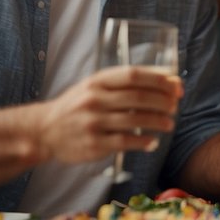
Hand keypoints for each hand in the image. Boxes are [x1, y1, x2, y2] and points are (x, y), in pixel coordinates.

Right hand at [38, 65, 183, 163]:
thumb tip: (171, 79)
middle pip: (138, 97)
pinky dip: (143, 142)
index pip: (134, 75)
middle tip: (175, 106)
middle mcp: (94, 100)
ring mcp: (93, 123)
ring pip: (135, 120)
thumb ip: (128, 83)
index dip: (159, 80)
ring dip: (158, 122)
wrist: (43, 131)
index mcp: (97, 82)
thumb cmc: (78, 105)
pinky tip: (153, 142)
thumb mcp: (96, 86)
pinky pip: (125, 142)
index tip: (176, 87)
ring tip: (169, 124)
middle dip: (163, 102)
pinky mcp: (93, 144)